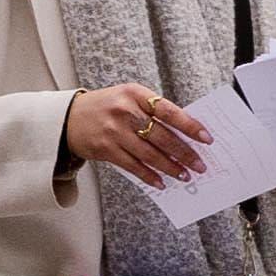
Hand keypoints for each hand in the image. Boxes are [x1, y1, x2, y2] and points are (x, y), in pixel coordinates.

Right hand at [68, 84, 208, 184]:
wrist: (69, 117)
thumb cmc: (107, 107)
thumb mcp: (129, 98)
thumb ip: (152, 111)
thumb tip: (184, 134)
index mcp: (135, 94)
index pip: (169, 111)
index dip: (190, 126)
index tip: (206, 138)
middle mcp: (125, 111)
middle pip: (161, 136)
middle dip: (184, 153)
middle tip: (199, 165)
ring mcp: (114, 131)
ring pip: (149, 154)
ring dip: (170, 167)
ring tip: (184, 175)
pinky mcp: (105, 149)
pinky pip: (133, 166)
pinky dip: (149, 176)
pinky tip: (161, 182)